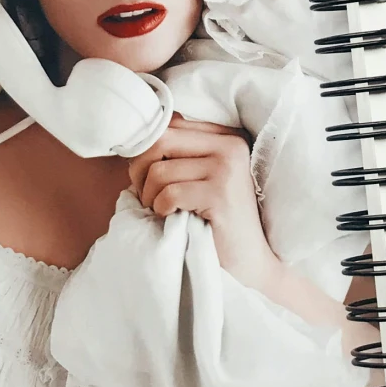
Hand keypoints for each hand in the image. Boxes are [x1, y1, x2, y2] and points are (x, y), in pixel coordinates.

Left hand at [127, 117, 277, 291]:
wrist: (250, 262)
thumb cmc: (217, 222)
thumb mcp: (202, 179)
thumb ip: (180, 155)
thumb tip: (135, 141)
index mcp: (227, 137)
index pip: (170, 124)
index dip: (147, 150)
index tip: (146, 177)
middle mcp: (230, 145)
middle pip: (160, 140)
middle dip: (140, 170)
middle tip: (146, 195)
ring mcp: (227, 168)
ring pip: (159, 171)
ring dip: (149, 196)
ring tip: (161, 210)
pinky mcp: (220, 194)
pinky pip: (169, 194)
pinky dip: (161, 209)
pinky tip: (172, 218)